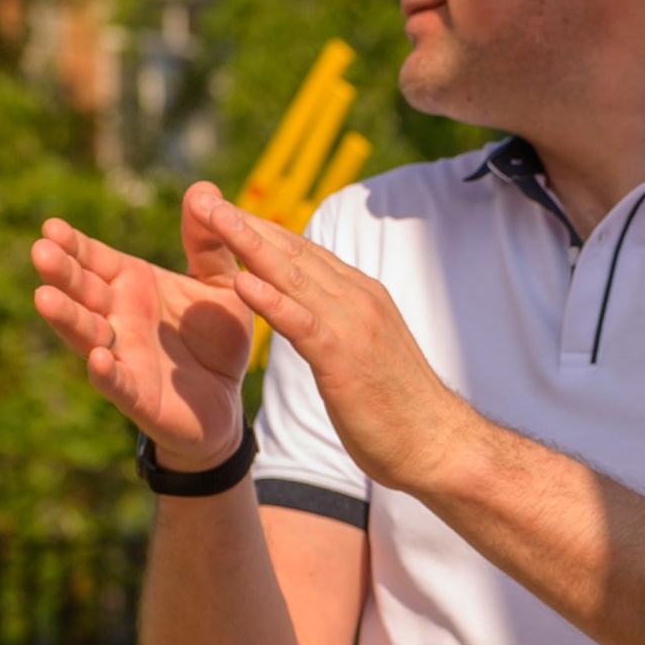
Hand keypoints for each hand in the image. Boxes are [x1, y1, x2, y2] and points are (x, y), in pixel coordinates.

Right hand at [31, 196, 253, 462]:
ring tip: (44, 298)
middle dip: (62, 273)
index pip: (95, 260)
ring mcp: (124, 356)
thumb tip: (204, 189)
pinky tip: (98, 359)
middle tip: (40, 251)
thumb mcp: (221, 282)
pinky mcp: (139, 396)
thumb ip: (210, 241)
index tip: (52, 227)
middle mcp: (119, 318)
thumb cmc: (215, 338)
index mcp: (132, 285)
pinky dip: (106, 372)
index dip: (74, 245)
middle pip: (83, 292)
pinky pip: (118, 383)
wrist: (229, 400)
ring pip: (87, 335)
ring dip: (66, 318)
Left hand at [191, 190, 474, 494]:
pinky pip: (301, 322)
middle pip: (294, 252)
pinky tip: (240, 282)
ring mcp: (353, 326)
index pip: (305, 252)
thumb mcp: (366, 353)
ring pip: (293, 275)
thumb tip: (313, 316)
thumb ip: (340, 326)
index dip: (264, 230)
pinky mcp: (344, 358)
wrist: (438, 444)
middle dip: (249, 224)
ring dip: (250, 245)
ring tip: (214, 219)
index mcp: (363, 296)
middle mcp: (359, 299)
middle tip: (207, 200)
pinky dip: (270, 299)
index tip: (228, 213)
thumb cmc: (400, 408)